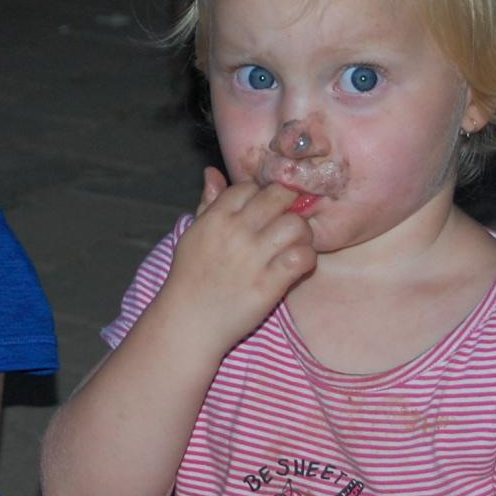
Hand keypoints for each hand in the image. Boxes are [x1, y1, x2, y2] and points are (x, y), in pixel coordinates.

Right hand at [156, 168, 317, 353]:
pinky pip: (302, 258)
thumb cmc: (190, 278)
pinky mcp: (268, 285)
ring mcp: (252, 259)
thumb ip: (207, 203)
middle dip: (289, 206)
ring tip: (295, 244)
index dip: (262, 194)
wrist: (188, 322)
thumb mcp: (193, 235)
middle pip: (279, 197)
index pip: (250, 186)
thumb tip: (212, 173)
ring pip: (296, 225)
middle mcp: (235, 233)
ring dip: (302, 233)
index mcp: (215, 218)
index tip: (266, 210)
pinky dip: (307, 258)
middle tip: (288, 222)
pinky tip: (298, 265)